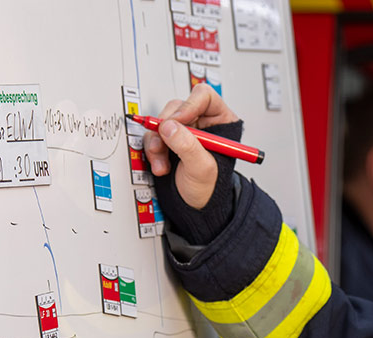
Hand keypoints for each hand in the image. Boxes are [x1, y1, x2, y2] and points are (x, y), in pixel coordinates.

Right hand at [143, 84, 239, 208]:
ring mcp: (183, 130)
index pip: (204, 97)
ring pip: (162, 122)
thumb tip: (169, 126)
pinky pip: (153, 135)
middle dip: (166, 128)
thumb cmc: (209, 188)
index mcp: (220, 121)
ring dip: (157, 143)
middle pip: (177, 107)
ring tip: (161, 164)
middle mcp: (201, 122)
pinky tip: (160, 166)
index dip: (189, 105)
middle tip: (163, 145)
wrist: (195, 206)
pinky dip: (152, 151)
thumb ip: (188, 146)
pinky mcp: (168, 141)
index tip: (178, 121)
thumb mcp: (203, 168)